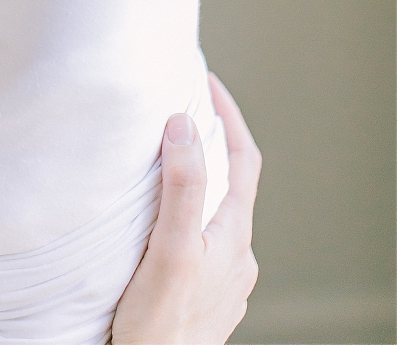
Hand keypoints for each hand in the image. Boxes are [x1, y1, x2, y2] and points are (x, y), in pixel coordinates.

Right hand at [111, 75, 260, 345]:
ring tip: (162, 163)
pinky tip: (159, 224)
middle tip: (178, 112)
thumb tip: (184, 124)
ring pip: (214, 216)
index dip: (228, 114)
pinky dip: (187, 218)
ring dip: (196, 183)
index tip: (207, 81)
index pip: (244, 157)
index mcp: (234, 235)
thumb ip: (181, 187)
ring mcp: (225, 281)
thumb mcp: (171, 249)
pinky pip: (202, 243)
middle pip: (230, 184)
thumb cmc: (159, 326)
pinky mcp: (204, 299)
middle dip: (208, 144)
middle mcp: (238, 256)